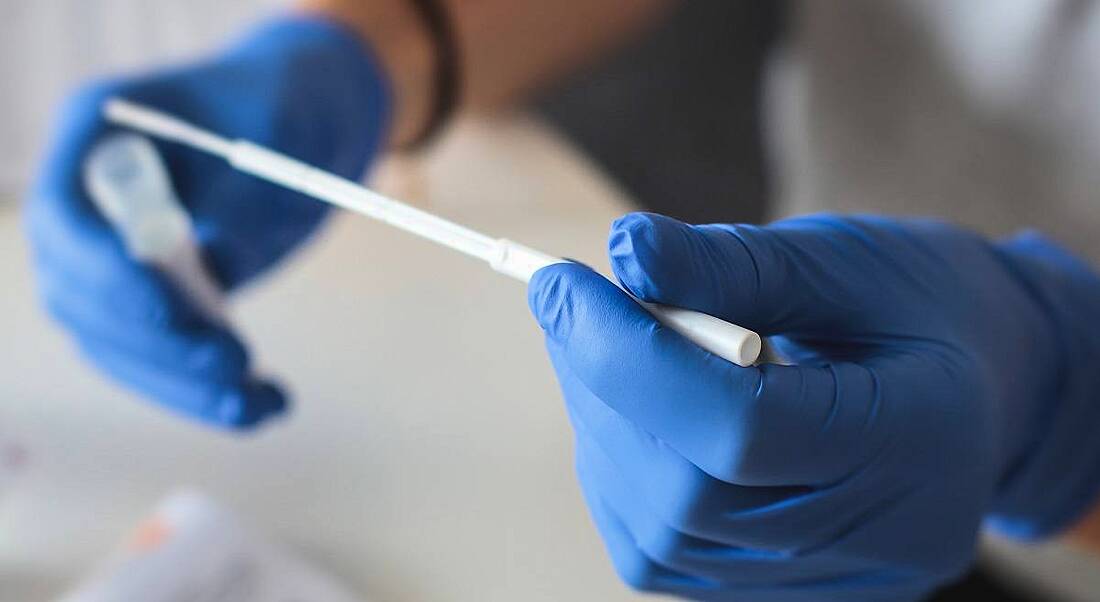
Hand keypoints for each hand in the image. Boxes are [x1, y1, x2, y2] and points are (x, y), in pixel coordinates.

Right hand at [25, 17, 389, 427]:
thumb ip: (243, 192)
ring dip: (183, 385)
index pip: (66, 217)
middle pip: (82, 293)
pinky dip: (205, 390)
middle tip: (235, 363)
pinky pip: (157, 357)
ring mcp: (113, 257)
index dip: (107, 273)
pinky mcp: (152, 299)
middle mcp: (89, 202)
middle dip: (156, 342)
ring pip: (117, 343)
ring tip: (262, 405)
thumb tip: (219, 261)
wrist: (305, 122)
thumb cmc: (287, 105)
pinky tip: (264, 403)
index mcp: (99, 135)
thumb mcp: (280, 129)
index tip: (171, 312)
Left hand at [528, 212, 1099, 600]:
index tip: (559, 284)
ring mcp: (827, 577)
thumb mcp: (840, 260)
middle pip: (687, 493)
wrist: (982, 382)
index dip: (630, 357)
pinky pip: (664, 549)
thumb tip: (621, 250)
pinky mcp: (780, 586)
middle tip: (572, 304)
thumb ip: (731, 263)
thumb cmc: (916, 305)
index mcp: (916, 439)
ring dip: (603, 428)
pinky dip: (621, 469)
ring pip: (661, 532)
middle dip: (604, 389)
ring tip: (606, 345)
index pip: (741, 429)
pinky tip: (632, 402)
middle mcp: (873, 535)